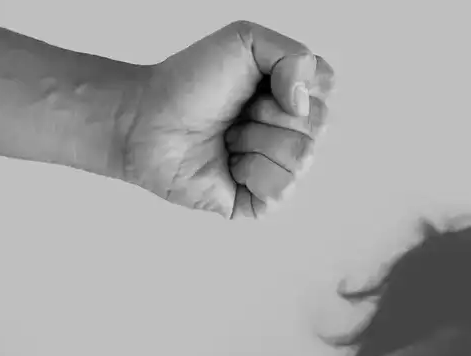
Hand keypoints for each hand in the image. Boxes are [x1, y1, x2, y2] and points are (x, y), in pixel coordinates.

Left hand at [123, 21, 334, 218]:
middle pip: (317, 127)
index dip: (293, 85)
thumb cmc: (189, 82)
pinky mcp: (260, 200)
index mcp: (292, 95)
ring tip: (229, 138)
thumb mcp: (246, 40)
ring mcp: (278, 168)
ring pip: (300, 159)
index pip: (326, 89)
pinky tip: (229, 164)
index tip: (258, 84)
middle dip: (271, 115)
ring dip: (257, 142)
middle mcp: (290, 132)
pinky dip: (252, 173)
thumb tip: (304, 102)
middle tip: (238, 112)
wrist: (145, 121)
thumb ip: (294, 54)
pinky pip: (282, 190)